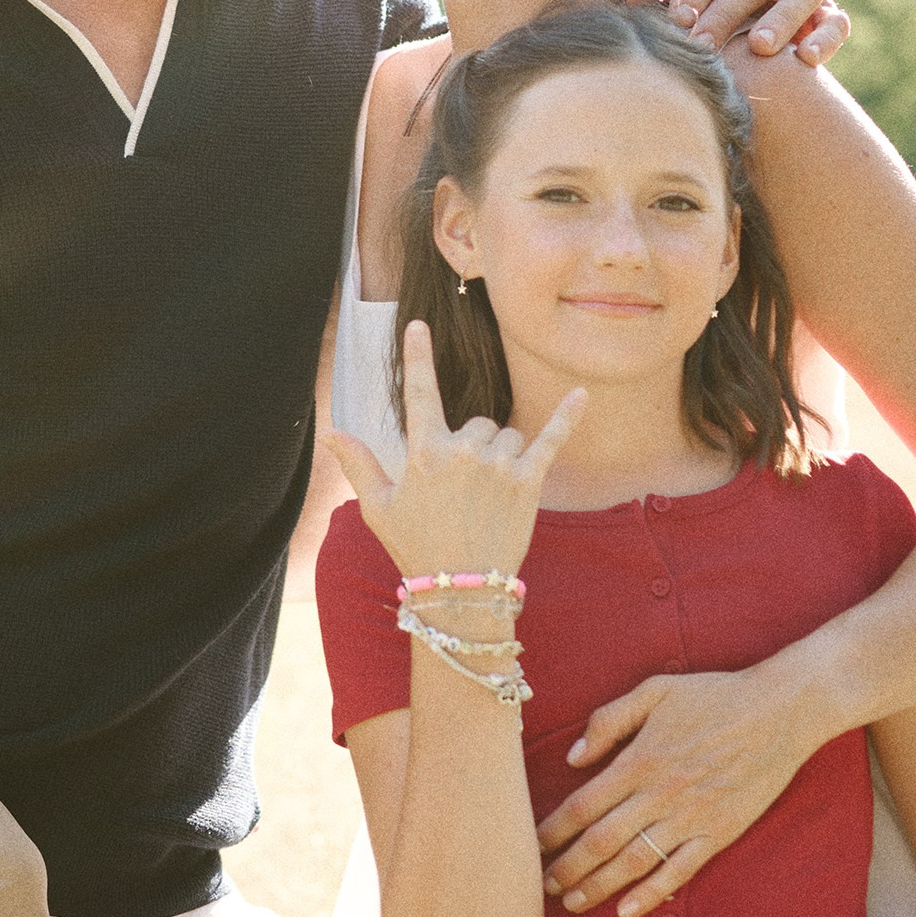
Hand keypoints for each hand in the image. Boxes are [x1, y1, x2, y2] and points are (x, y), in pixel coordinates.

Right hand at [329, 321, 584, 583]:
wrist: (460, 590)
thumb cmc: (415, 548)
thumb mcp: (378, 508)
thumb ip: (359, 464)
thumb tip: (332, 433)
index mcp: (425, 452)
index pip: (419, 393)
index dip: (417, 357)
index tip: (418, 326)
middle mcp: (462, 452)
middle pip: (476, 423)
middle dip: (473, 447)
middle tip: (464, 490)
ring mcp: (498, 466)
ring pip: (506, 436)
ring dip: (501, 456)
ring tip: (489, 496)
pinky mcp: (528, 482)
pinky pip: (549, 440)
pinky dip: (567, 416)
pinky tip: (583, 395)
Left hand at [537, 663, 819, 916]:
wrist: (780, 711)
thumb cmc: (713, 696)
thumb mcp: (654, 690)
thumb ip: (608, 720)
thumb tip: (572, 758)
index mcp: (639, 760)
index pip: (581, 806)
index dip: (551, 832)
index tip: (531, 846)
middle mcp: (660, 793)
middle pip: (600, 841)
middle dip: (567, 868)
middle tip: (544, 886)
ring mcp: (691, 816)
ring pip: (634, 862)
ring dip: (599, 886)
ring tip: (574, 902)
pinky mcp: (719, 832)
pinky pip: (680, 871)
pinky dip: (652, 894)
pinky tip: (627, 910)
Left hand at [628, 0, 848, 66]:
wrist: (742, 4)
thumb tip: (636, 0)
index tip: (677, 19)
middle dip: (727, 13)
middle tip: (703, 45)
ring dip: (782, 21)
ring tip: (759, 48)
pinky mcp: (830, 7)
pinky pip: (837, 21)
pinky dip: (827, 38)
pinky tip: (806, 59)